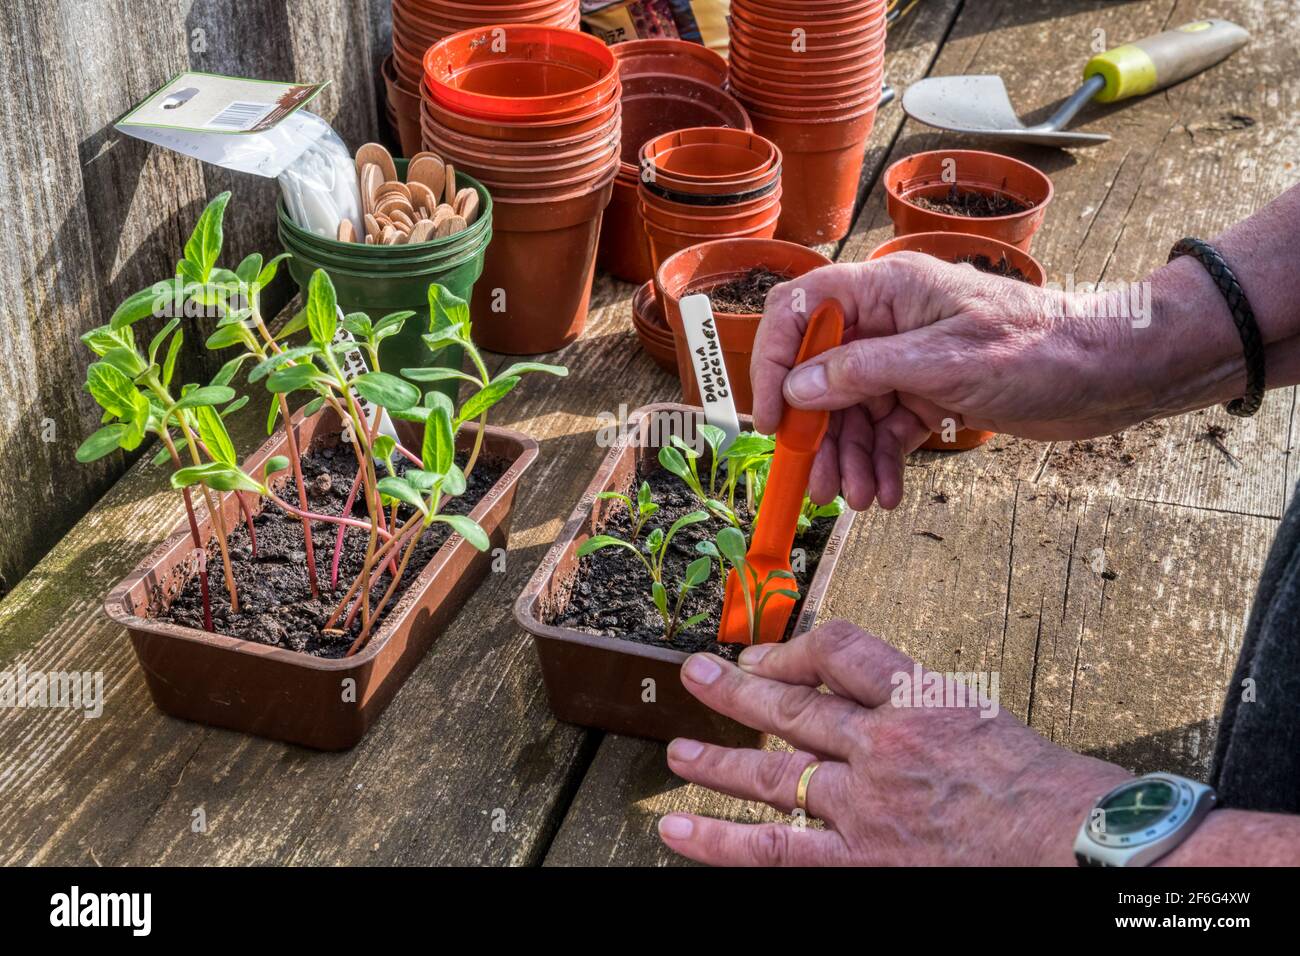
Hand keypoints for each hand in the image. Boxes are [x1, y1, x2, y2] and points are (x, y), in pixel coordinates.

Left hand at [657, 620, 1132, 865]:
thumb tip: (883, 715)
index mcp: (923, 699)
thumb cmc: (1059, 797)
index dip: (795, 648)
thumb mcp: (989, 724)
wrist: (1087, 852)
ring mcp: (865, 805)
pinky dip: (721, 842)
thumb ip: (927, 715)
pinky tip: (679, 833)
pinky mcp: (861, 861)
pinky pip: (775, 848)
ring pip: (769, 773)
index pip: (841, 651)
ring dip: (716, 762)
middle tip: (698, 673)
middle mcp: (883, 744)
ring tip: (678, 751)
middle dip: (737, 688)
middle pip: (790, 706)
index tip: (771, 654)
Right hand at [750, 254, 1151, 510]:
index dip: (774, 361)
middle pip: (821, 373)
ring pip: (851, 409)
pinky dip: (881, 461)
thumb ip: (865, 372)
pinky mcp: (930, 390)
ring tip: (858, 498)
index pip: (801, 310)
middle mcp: (891, 320)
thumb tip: (798, 389)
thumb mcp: (946, 362)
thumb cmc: (1042, 350)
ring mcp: (909, 358)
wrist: (1110, 374)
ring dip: (849, 457)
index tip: (772, 418)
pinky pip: (885, 428)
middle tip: (816, 483)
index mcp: (889, 290)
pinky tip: (886, 493)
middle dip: (816, 432)